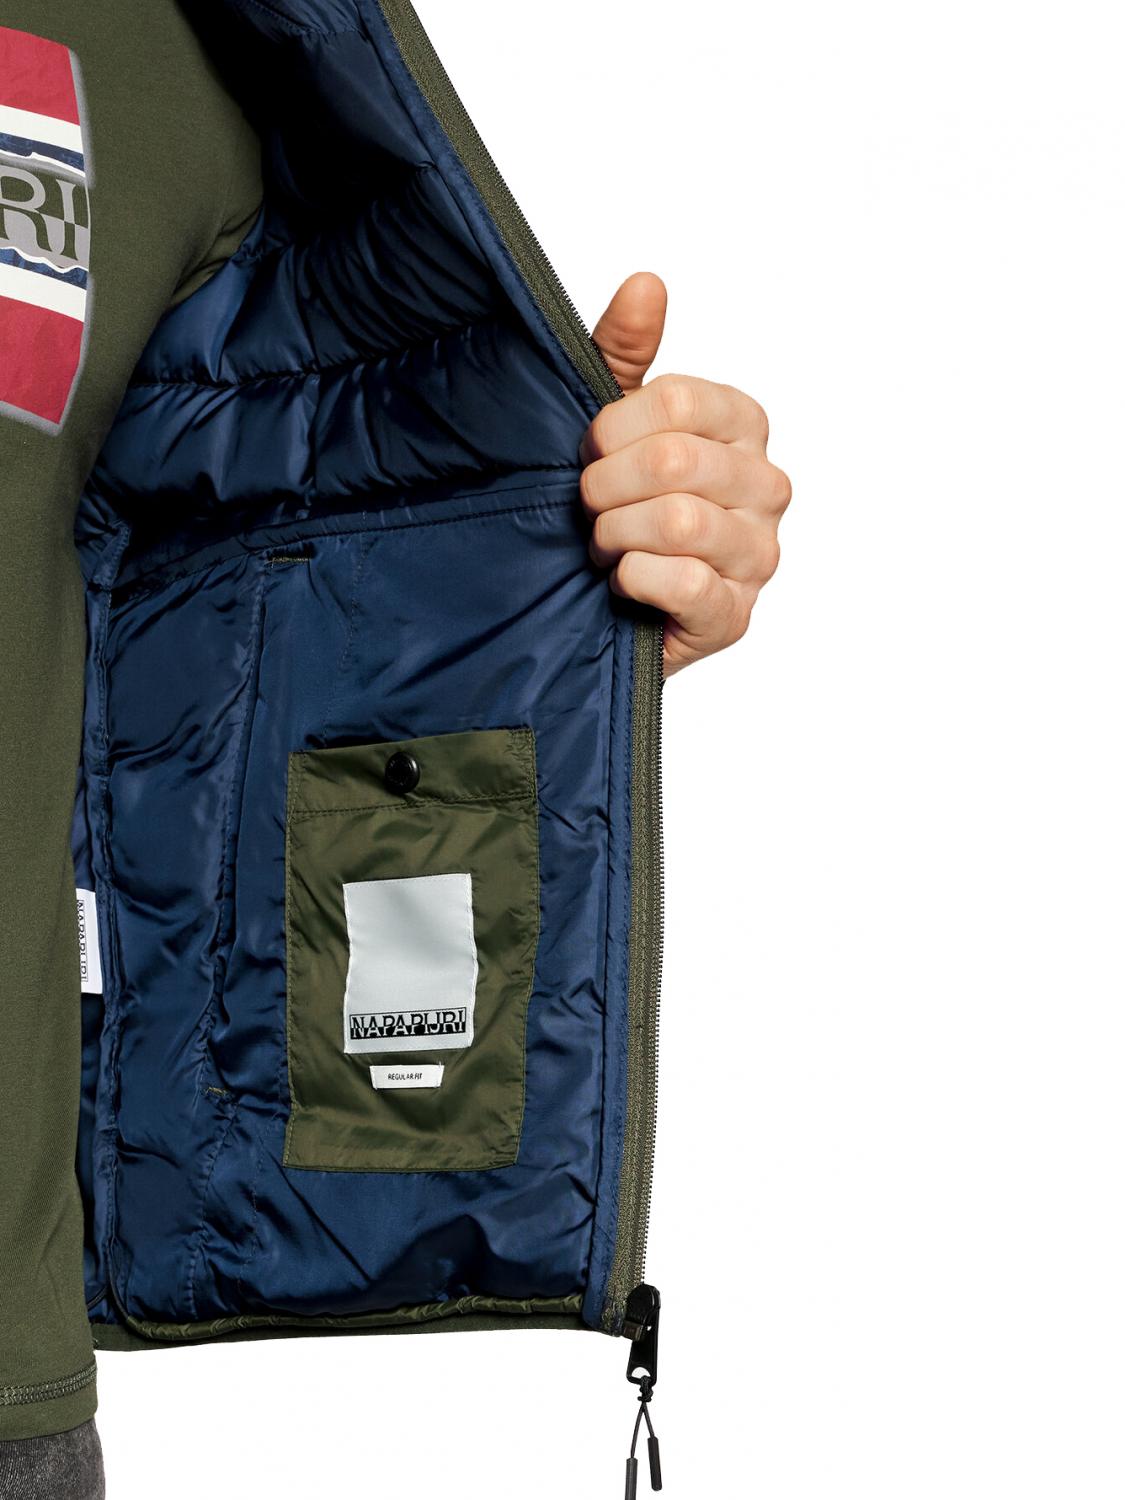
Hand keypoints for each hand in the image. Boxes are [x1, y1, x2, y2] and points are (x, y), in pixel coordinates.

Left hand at [581, 273, 790, 675]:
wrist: (597, 604)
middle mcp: (766, 486)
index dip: (614, 429)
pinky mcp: (735, 615)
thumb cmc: (614, 506)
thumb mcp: (607, 424)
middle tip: (590, 507)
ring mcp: (758, 554)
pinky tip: (623, 582)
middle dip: (607, 488)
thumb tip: (646, 282)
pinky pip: (686, 582)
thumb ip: (623, 353)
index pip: (681, 401)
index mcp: (743, 426)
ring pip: (682, 522)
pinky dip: (635, 579)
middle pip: (676, 462)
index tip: (590, 452)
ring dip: (616, 536)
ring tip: (605, 547)